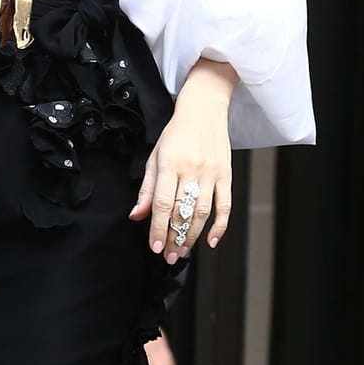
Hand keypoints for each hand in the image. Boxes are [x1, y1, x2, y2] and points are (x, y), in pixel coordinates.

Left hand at [130, 58, 236, 261]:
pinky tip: (211, 241)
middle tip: (168, 256)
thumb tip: (137, 215)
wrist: (204, 109)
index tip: (154, 247)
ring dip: (193, 236)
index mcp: (170, 163)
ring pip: (202, 212)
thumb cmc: (176, 133)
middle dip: (174, 238)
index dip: (158, 228)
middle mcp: (191, 169)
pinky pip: (225, 205)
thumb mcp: (155, 156)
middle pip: (182, 212)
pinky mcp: (226, 175)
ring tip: (182, 251)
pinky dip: (220, 226)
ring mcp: (211, 173)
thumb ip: (147, 188)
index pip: (162, 203)